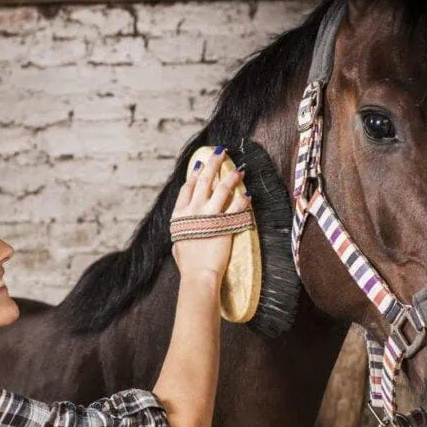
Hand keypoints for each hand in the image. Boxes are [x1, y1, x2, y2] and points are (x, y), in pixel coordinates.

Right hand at [171, 147, 250, 281]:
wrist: (198, 274)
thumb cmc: (188, 264)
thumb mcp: (178, 244)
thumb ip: (182, 232)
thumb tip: (182, 231)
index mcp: (180, 215)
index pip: (187, 188)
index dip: (194, 175)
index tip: (200, 165)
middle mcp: (194, 211)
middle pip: (204, 180)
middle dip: (212, 163)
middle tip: (220, 152)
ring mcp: (210, 216)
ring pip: (222, 188)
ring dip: (231, 176)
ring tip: (239, 169)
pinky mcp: (225, 224)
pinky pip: (237, 206)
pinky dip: (243, 199)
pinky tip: (248, 193)